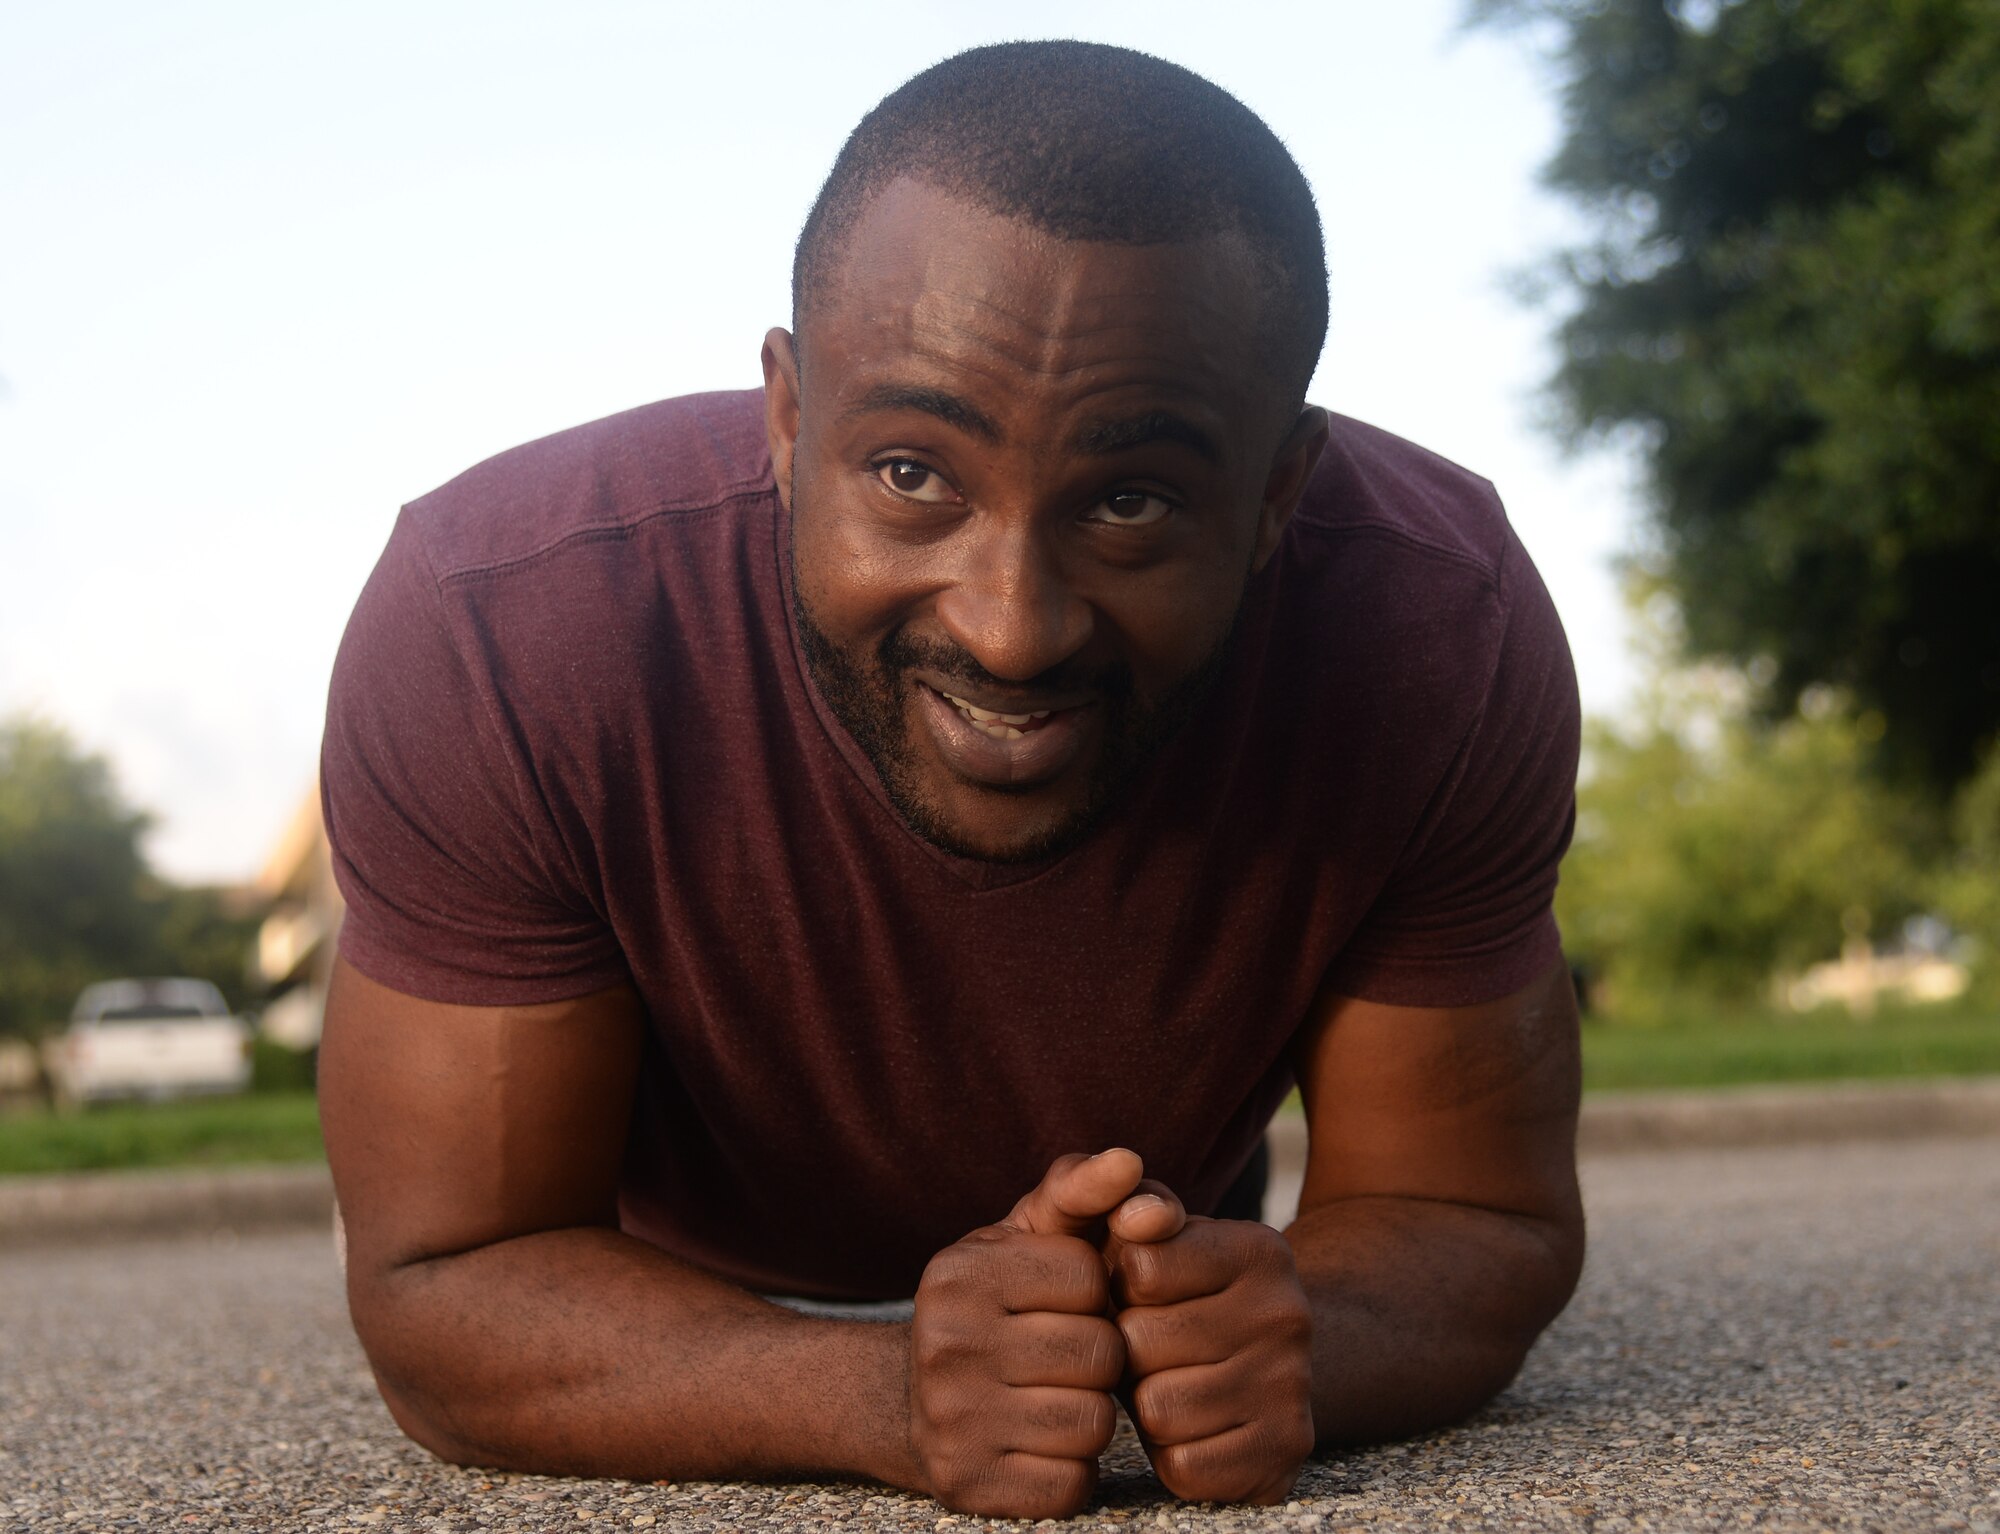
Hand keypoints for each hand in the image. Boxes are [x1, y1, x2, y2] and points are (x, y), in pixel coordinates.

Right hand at [908, 1149, 1178, 1517]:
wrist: (908, 1399)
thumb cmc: (997, 1303)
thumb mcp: (1027, 1235)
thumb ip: (1082, 1189)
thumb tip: (1129, 1162)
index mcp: (960, 1272)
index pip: (1089, 1276)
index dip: (1092, 1292)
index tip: (1059, 1301)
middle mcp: (945, 1343)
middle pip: (1100, 1354)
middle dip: (1099, 1356)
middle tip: (1063, 1357)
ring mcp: (951, 1421)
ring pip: (1093, 1423)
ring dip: (1090, 1415)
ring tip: (1055, 1399)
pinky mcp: (967, 1487)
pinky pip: (1072, 1485)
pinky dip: (1071, 1470)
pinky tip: (1040, 1446)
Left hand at [1107, 1215, 1315, 1503]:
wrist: (1263, 1355)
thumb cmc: (1179, 1286)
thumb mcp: (1157, 1230)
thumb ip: (1132, 1204)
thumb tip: (1135, 1215)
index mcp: (1258, 1250)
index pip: (1140, 1268)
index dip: (1121, 1284)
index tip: (1141, 1287)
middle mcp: (1288, 1314)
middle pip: (1141, 1344)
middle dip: (1128, 1348)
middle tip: (1152, 1344)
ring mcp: (1292, 1387)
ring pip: (1158, 1411)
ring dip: (1146, 1403)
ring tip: (1169, 1381)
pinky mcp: (1284, 1453)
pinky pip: (1183, 1468)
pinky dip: (1171, 1453)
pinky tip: (1192, 1426)